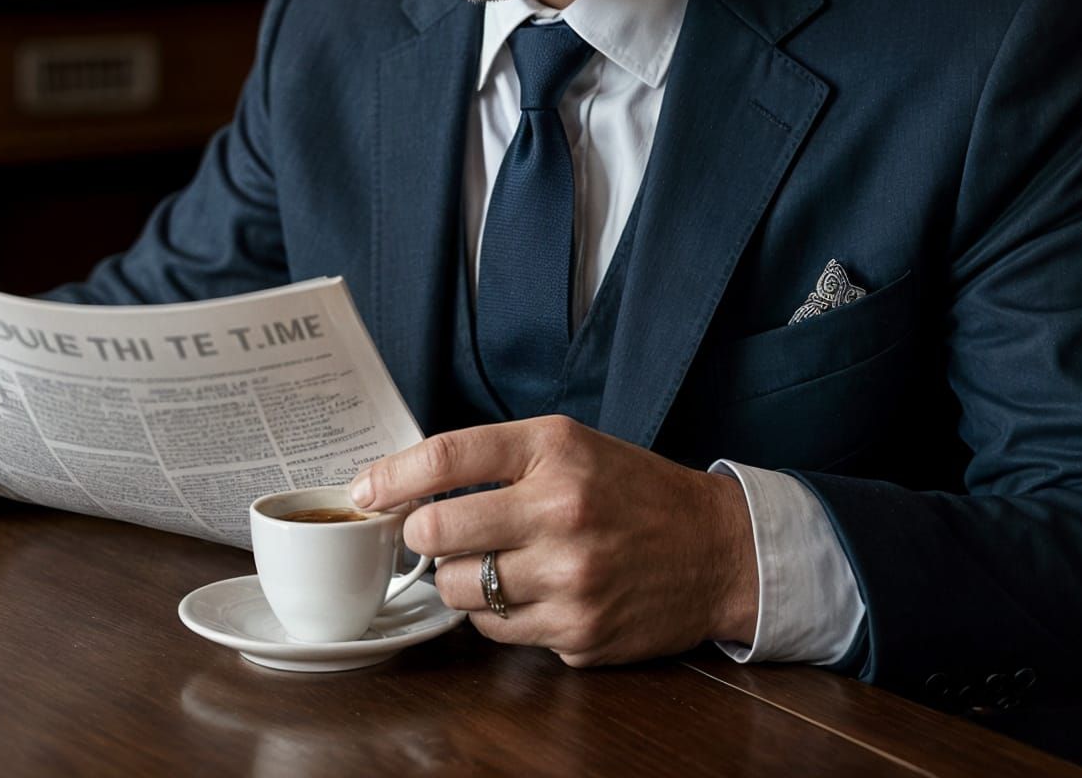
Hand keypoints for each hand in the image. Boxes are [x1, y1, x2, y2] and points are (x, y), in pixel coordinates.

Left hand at [349, 415, 756, 666]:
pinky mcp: (577, 634)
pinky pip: (496, 629)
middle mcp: (561, 510)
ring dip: (456, 577)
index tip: (366, 489)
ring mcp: (570, 578)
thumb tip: (410, 484)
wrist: (715, 548)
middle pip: (439, 530)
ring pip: (459, 589)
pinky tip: (524, 590)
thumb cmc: (632, 490)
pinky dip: (495, 612)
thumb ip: (496, 457)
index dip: (393, 475)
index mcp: (555, 450)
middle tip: (427, 532)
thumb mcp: (570, 446)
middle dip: (419, 534)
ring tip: (486, 560)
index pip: (449, 456)